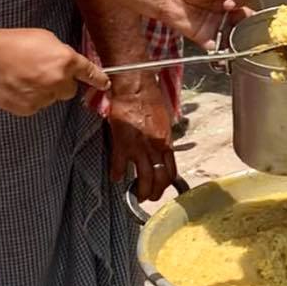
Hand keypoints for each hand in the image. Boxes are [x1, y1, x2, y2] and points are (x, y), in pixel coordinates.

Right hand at [0, 27, 107, 116]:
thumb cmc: (14, 43)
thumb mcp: (46, 38)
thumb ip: (62, 53)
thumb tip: (67, 63)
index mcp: (66, 61)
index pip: (90, 73)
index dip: (98, 79)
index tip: (105, 84)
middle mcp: (59, 81)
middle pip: (70, 90)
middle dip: (61, 83)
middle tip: (43, 73)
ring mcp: (44, 97)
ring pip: (51, 98)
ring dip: (44, 91)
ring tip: (24, 77)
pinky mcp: (29, 108)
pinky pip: (36, 106)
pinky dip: (29, 99)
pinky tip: (18, 87)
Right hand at [107, 78, 176, 200]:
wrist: (135, 88)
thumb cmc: (150, 99)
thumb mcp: (164, 120)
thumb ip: (163, 138)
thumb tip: (162, 149)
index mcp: (166, 142)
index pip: (171, 171)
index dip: (166, 185)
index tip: (161, 189)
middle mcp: (155, 148)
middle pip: (159, 179)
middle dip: (154, 193)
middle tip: (148, 198)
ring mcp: (139, 147)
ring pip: (143, 178)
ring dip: (139, 191)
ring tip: (135, 195)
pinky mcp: (122, 144)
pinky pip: (119, 165)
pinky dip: (116, 174)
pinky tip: (115, 177)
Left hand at [144, 0, 255, 47]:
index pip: (243, 2)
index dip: (242, 3)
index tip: (235, 1)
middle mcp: (221, 10)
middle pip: (241, 19)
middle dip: (243, 19)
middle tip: (233, 14)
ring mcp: (214, 24)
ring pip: (233, 33)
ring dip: (237, 34)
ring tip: (234, 30)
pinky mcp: (204, 37)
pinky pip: (218, 46)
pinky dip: (224, 48)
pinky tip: (227, 43)